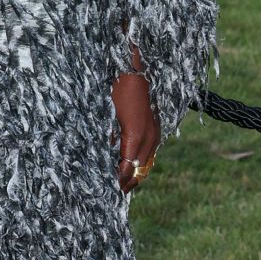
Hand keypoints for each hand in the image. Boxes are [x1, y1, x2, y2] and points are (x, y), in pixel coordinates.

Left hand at [111, 72, 159, 194]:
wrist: (135, 69)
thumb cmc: (116, 89)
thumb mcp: (106, 114)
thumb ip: (107, 138)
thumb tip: (103, 156)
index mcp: (134, 135)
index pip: (126, 167)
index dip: (117, 179)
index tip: (107, 188)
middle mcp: (148, 138)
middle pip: (139, 169)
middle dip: (126, 181)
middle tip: (113, 190)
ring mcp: (155, 133)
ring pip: (146, 163)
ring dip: (135, 172)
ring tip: (122, 182)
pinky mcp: (157, 128)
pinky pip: (150, 152)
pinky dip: (140, 161)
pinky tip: (130, 163)